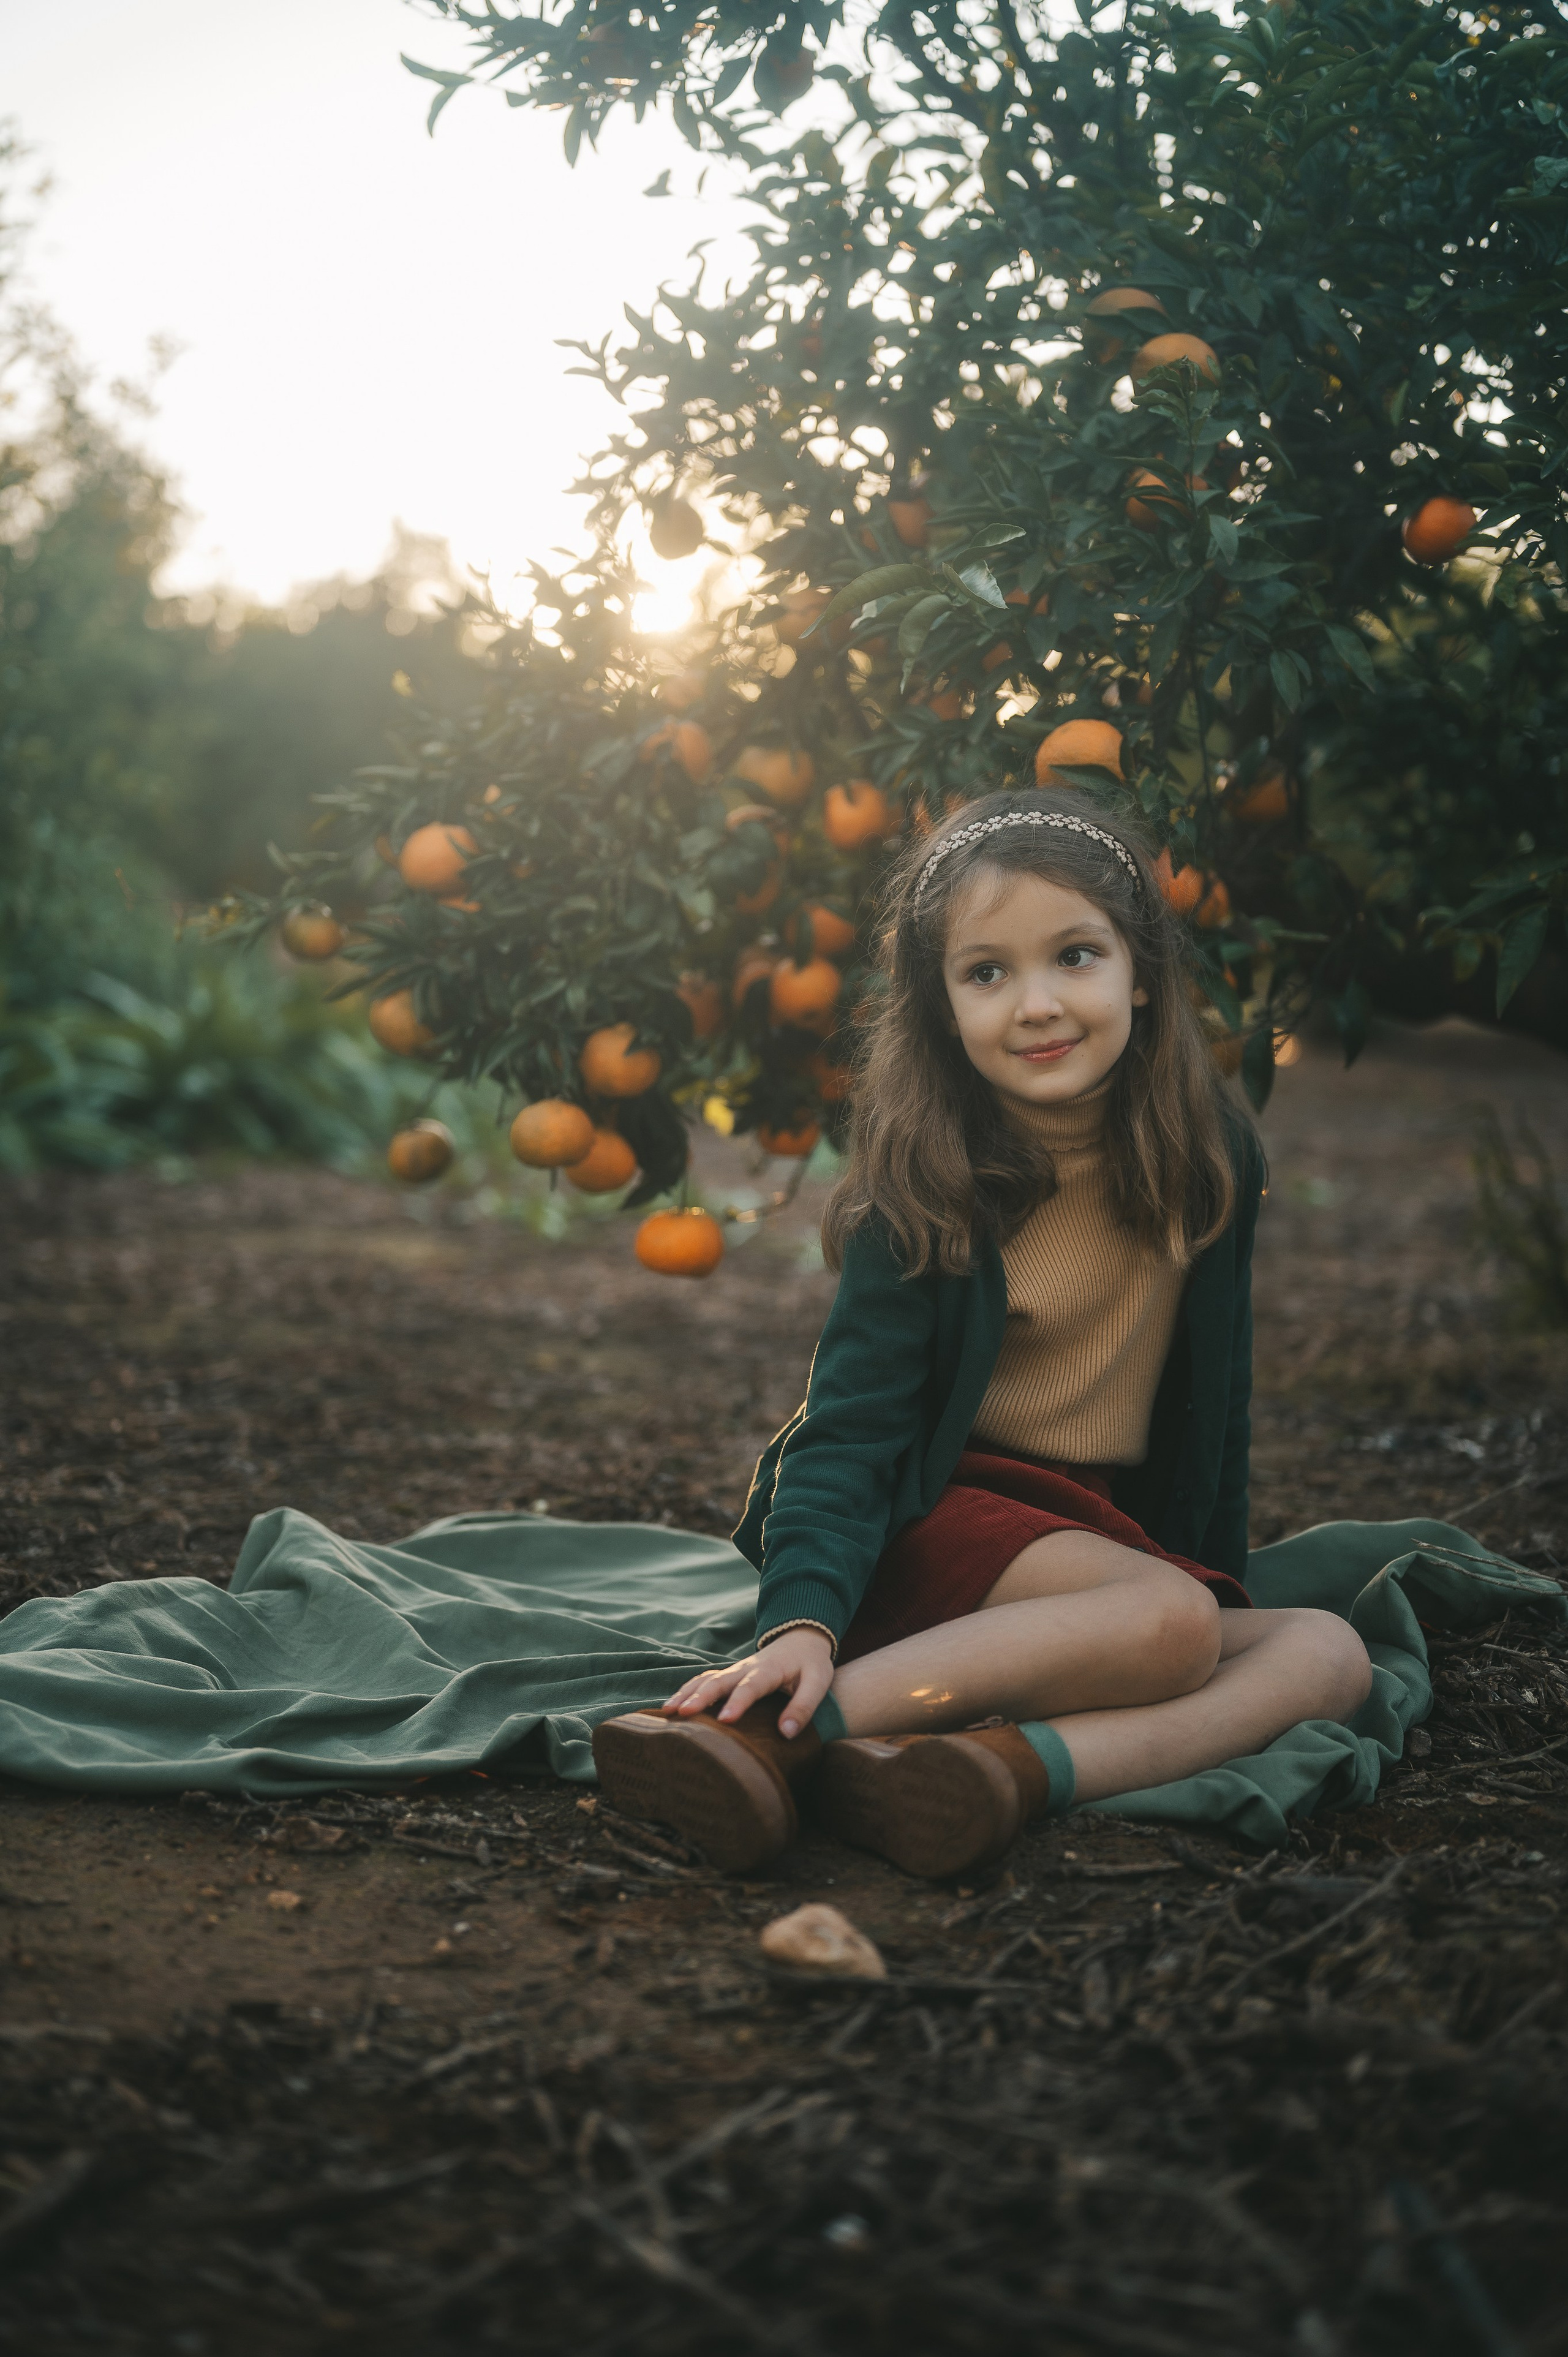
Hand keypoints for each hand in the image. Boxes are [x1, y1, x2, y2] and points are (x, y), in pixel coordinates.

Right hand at [664, 1627, 835, 1740]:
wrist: (801, 1638)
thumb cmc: (810, 1664)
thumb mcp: (818, 1683)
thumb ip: (804, 1707)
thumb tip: (786, 1734)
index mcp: (769, 1670)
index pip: (751, 1686)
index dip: (738, 1702)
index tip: (724, 1720)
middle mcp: (745, 1668)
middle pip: (719, 1680)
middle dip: (699, 1696)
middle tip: (682, 1713)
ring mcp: (734, 1671)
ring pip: (705, 1679)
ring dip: (686, 1693)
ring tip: (667, 1711)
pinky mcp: (729, 1675)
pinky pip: (703, 1680)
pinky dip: (686, 1690)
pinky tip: (671, 1706)